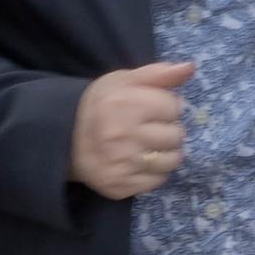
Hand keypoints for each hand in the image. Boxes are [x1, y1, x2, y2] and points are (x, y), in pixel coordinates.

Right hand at [68, 60, 194, 197]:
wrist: (65, 139)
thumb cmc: (100, 106)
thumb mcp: (124, 81)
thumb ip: (158, 74)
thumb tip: (190, 67)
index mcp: (124, 104)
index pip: (174, 107)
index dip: (166, 106)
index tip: (152, 108)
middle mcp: (123, 135)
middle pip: (176, 135)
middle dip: (167, 129)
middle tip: (148, 128)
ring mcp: (121, 164)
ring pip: (172, 160)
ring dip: (165, 152)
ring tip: (146, 146)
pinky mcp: (120, 186)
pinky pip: (158, 181)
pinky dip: (154, 172)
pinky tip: (138, 162)